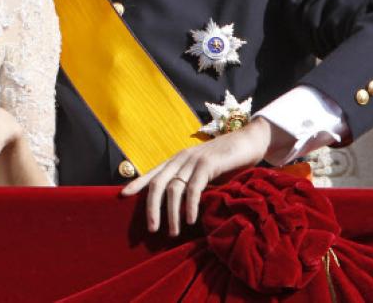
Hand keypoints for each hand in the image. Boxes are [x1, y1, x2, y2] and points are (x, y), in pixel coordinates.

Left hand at [121, 118, 292, 235]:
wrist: (249, 140)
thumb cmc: (227, 160)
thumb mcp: (204, 171)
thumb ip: (192, 182)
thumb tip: (181, 207)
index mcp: (177, 160)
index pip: (152, 173)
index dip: (137, 183)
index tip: (123, 195)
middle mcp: (181, 159)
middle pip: (157, 184)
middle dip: (151, 208)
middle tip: (151, 229)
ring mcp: (193, 160)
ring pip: (173, 189)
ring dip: (171, 214)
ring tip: (173, 232)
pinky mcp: (208, 164)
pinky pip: (194, 187)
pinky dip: (190, 205)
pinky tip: (190, 220)